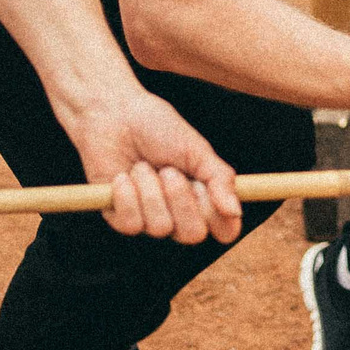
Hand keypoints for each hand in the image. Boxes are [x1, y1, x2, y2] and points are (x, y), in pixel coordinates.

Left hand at [65, 87, 241, 244]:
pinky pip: (132, 225)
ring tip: (141, 166)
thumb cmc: (157, 127)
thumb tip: (236, 211)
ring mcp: (149, 218)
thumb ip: (219, 179)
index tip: (207, 190)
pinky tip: (122, 176)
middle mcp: (179, 213)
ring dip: (150, 191)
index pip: (224, 230)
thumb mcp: (196, 149)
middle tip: (169, 171)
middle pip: (193, 235)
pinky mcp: (120, 218)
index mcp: (203, 197)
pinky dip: (128, 196)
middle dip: (180, 200)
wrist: (113, 114)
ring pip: (161, 228)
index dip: (220, 218)